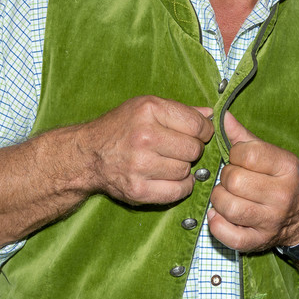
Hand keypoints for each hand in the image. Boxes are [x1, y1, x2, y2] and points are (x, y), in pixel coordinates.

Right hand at [81, 96, 213, 205]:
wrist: (88, 155)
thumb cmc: (120, 128)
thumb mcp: (145, 107)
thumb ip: (179, 110)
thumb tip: (211, 115)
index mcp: (149, 110)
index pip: (196, 124)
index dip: (204, 131)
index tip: (200, 134)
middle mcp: (144, 136)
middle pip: (194, 149)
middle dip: (193, 150)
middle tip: (181, 149)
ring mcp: (140, 165)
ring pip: (186, 170)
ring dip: (184, 168)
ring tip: (169, 162)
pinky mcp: (138, 190)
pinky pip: (178, 191)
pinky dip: (181, 186)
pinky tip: (171, 178)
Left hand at [207, 112, 298, 252]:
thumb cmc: (281, 180)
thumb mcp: (271, 154)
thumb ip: (243, 136)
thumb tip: (221, 116)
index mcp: (286, 167)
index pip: (247, 154)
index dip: (235, 155)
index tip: (238, 159)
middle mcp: (282, 195)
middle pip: (234, 181)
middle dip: (226, 178)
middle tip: (232, 180)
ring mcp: (271, 221)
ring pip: (228, 207)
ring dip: (219, 200)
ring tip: (226, 196)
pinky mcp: (259, 241)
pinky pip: (229, 235)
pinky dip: (217, 224)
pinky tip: (220, 215)